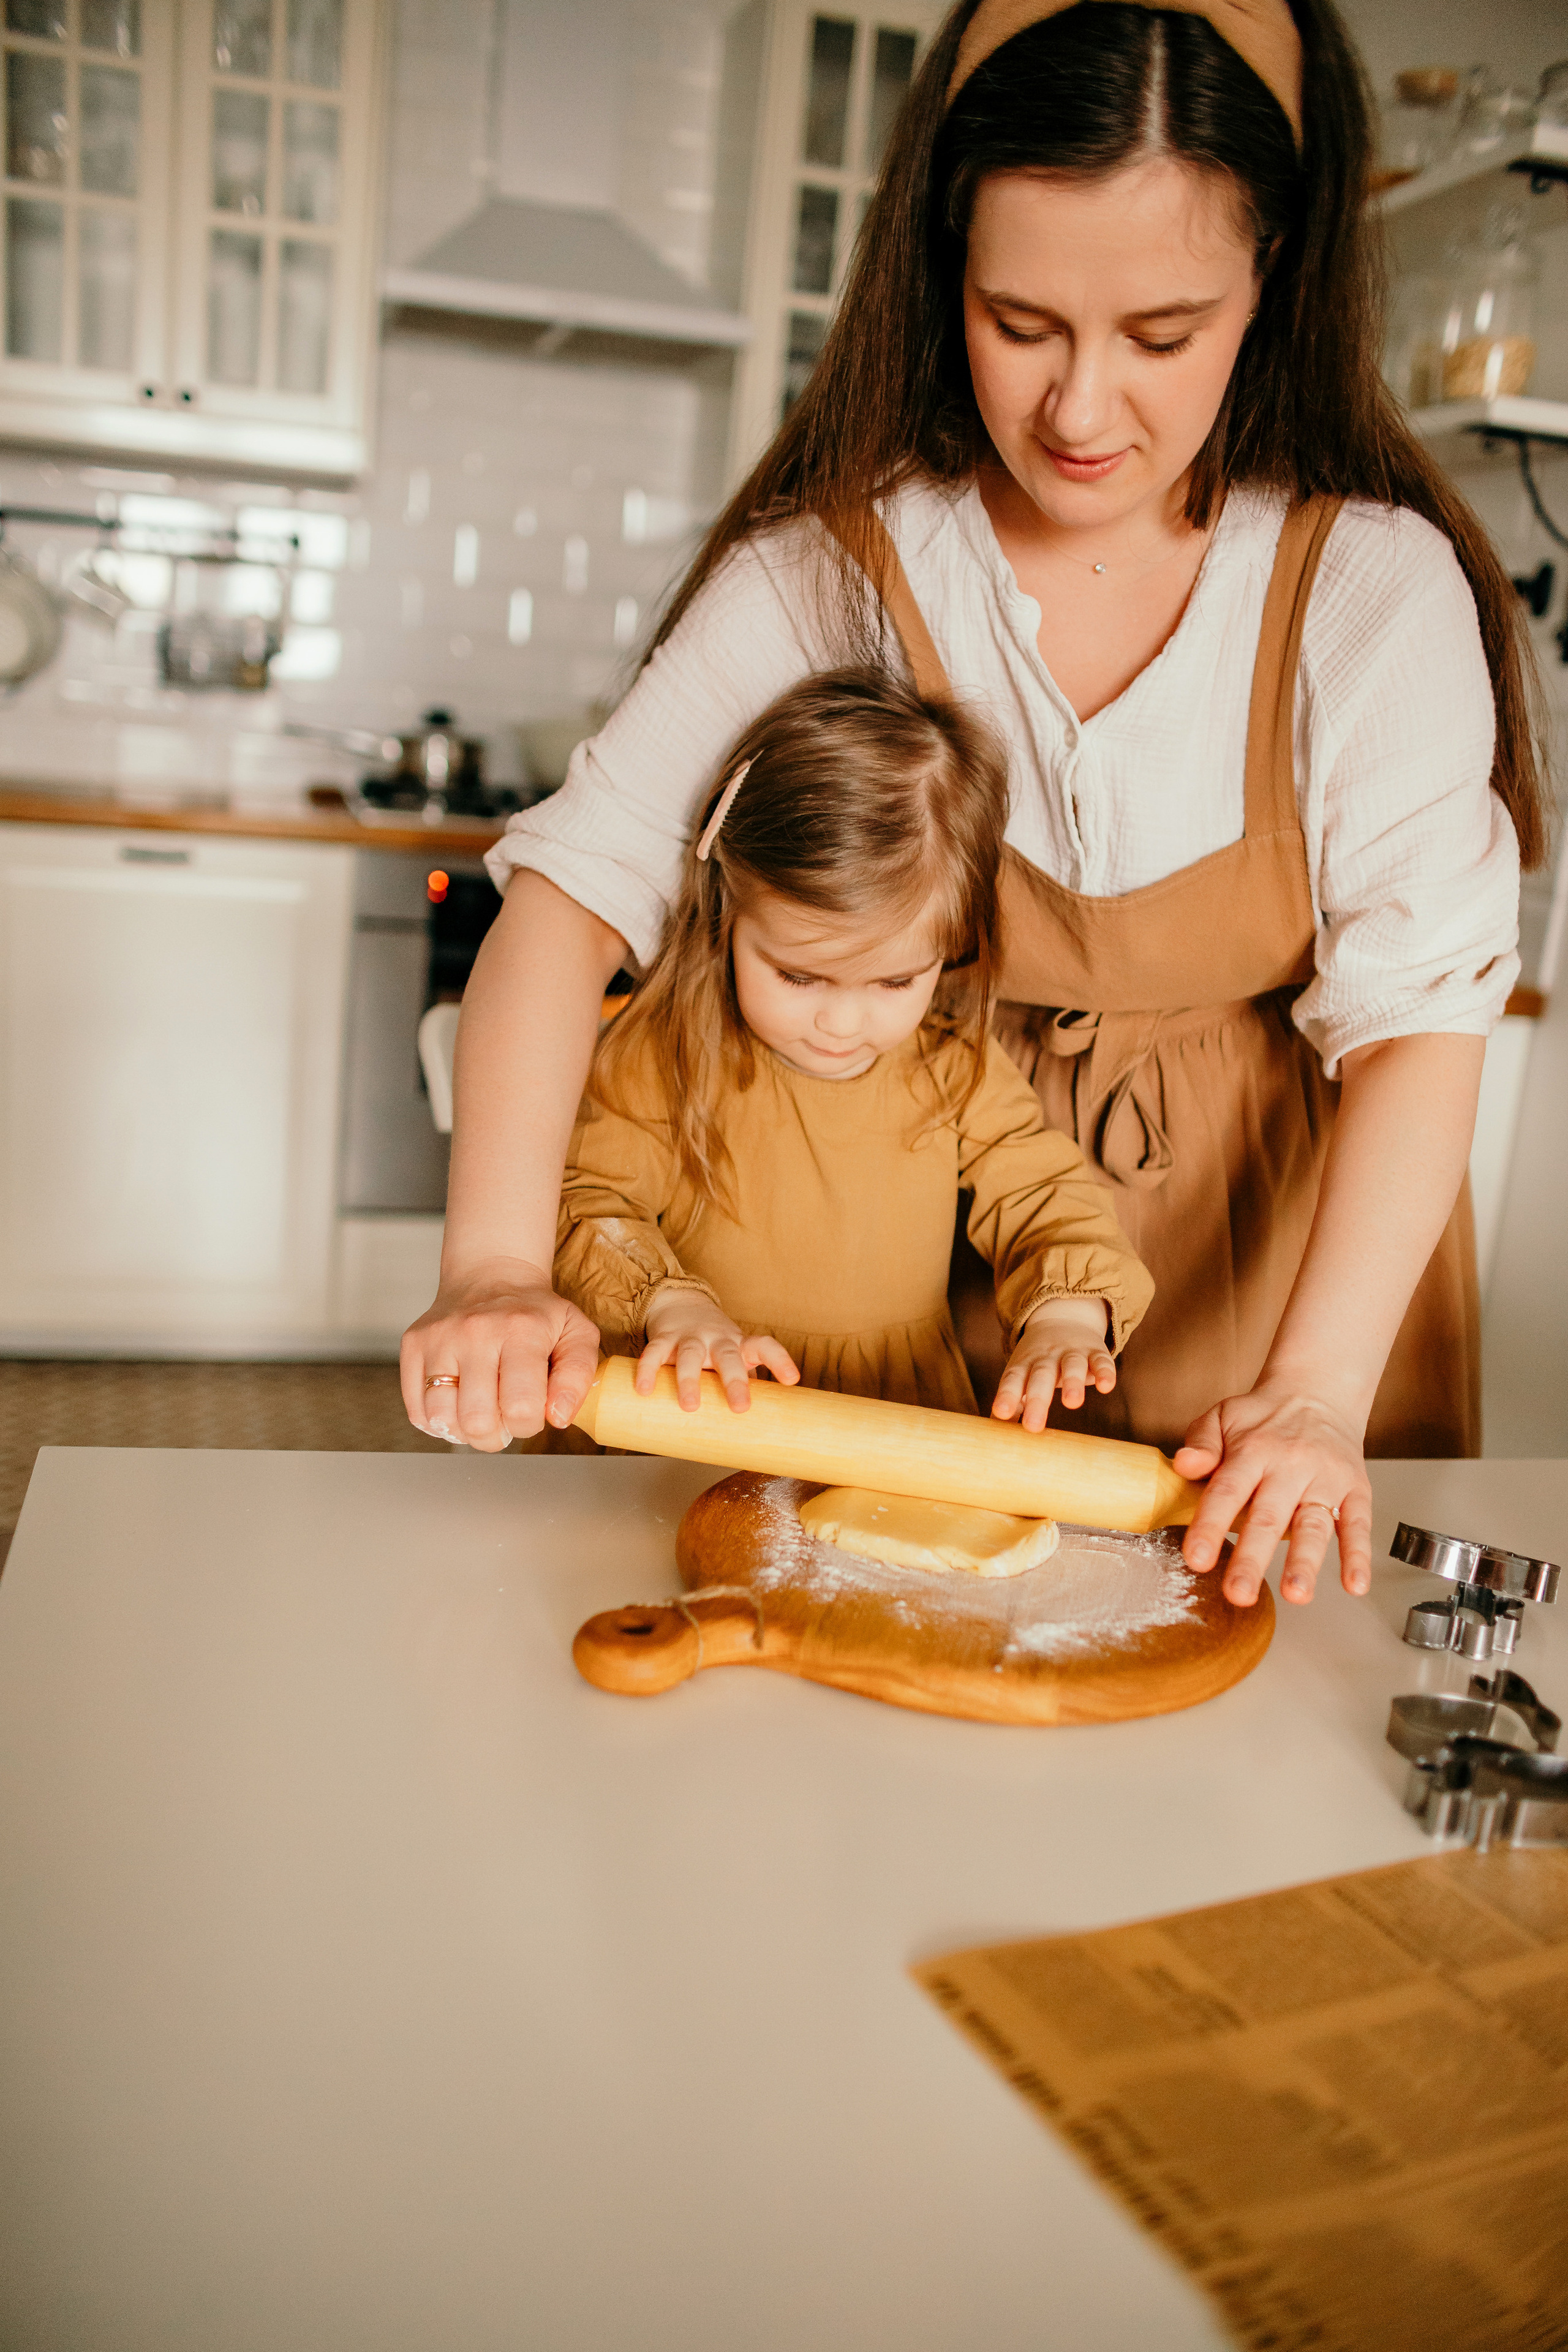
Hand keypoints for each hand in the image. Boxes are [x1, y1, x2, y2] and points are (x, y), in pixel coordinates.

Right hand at [400, 1257, 601, 1451]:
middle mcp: (475, 1332)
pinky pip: (416, 1409)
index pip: (520, 1407)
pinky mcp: (413, 1345)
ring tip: (480, 1414)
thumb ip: (578, 1376)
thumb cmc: (536, 1313)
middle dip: (495, 1436)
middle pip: (476, 1420)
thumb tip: (558, 1416)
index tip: (531, 1412)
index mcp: (521, 1330)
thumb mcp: (576, 1333)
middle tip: (504, 1420)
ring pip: (440, 1417)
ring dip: (464, 1432)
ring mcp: (438, 1338)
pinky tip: (458, 1406)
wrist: (490, 1275)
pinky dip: (437, 1421)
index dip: (528, 1425)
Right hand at [639, 1290, 799, 1411]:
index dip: (780, 1361)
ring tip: (689, 1406)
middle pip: (728, 1356)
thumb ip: (744, 1384)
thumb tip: (759, 1429)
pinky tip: (644, 1390)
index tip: (792, 1380)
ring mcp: (690, 1337)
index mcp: (740, 1344)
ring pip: (691, 1355)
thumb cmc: (715, 1343)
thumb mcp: (734, 1357)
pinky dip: (648, 1371)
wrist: (682, 1303)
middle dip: (735, 1381)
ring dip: (689, 1380)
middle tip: (740, 1407)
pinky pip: (654, 1353)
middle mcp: (718, 1339)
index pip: (765, 1346)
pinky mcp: (664, 1338)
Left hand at [991, 1298, 1114, 1431]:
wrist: (1063, 1317)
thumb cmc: (1038, 1360)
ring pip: (1071, 1365)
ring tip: (1072, 1404)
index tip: (1001, 1414)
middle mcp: (1046, 1357)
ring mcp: (1072, 1353)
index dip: (1007, 1396)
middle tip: (1033, 1426)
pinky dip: (1104, 1372)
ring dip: (1072, 1383)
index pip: (1013, 1379)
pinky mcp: (1096, 1352)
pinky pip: (1101, 1361)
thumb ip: (1012, 1403)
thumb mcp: (1022, 1375)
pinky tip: (1106, 1386)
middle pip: (1040, 1377)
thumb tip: (997, 1435)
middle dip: (1036, 1401)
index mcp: (1024, 1364)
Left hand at [1174, 1382, 1372, 1607]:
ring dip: (1305, 1562)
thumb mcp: (1223, 1416)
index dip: (1210, 1525)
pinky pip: (1358, 1525)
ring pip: (1314, 1525)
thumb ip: (1201, 1441)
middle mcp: (1291, 1467)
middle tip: (1238, 1594)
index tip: (1196, 1559)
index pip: (1227, 1491)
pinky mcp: (1356, 1490)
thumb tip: (1184, 1465)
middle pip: (1268, 1518)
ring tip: (1296, 1594)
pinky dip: (1359, 1556)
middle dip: (1252, 1559)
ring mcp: (1326, 1480)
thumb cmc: (1263, 1416)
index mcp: (1253, 1451)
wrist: (1319, 1392)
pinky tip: (1355, 1585)